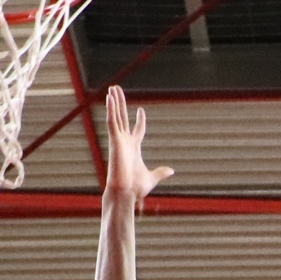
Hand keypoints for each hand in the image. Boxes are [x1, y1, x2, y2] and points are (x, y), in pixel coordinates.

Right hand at [102, 86, 172, 207]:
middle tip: (117, 91)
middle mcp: (124, 141)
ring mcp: (118, 140)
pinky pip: (112, 121)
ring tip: (113, 88)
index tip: (141, 111)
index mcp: (133, 148)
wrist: (126, 192)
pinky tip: (109, 98)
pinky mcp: (114, 140)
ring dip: (114, 102)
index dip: (140, 121)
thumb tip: (171, 171)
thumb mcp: (152, 178)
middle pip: (122, 118)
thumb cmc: (135, 188)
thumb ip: (160, 172)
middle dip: (121, 104)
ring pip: (116, 116)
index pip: (137, 130)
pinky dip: (110, 110)